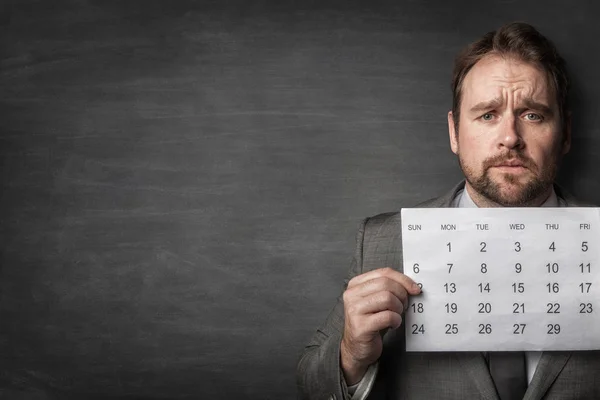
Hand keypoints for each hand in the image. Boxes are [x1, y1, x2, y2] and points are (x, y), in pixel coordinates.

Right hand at [340, 267, 420, 383]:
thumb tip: (411, 285)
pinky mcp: (361, 326)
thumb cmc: (370, 323)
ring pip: (387, 298)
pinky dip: (396, 321)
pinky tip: (392, 325)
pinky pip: (388, 316)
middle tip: (404, 306)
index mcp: (355, 285)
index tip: (415, 289)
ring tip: (396, 315)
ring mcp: (354, 310)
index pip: (383, 273)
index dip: (403, 279)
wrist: (356, 348)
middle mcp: (352, 295)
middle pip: (386, 284)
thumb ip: (386, 289)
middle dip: (402, 295)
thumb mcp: (375, 301)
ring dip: (398, 308)